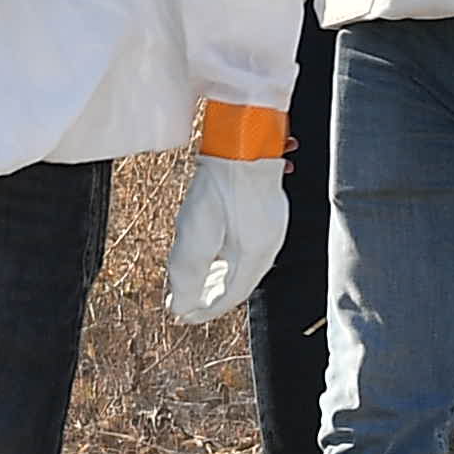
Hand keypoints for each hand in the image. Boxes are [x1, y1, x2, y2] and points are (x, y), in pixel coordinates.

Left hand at [165, 154, 283, 323]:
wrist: (244, 138)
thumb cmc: (221, 181)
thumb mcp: (194, 233)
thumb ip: (187, 275)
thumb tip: (181, 307)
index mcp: (255, 254)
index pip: (230, 297)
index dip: (203, 310)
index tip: (182, 315)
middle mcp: (269, 245)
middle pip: (239, 284)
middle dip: (210, 297)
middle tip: (186, 303)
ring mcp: (272, 227)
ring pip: (244, 266)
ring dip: (218, 277)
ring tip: (197, 282)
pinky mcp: (269, 212)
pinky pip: (248, 248)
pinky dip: (228, 258)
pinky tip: (214, 253)